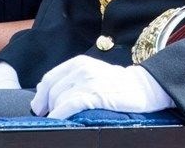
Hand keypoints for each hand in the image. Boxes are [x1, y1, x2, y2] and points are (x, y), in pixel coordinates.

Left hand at [31, 56, 173, 118]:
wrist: (144, 87)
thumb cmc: (117, 83)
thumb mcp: (91, 73)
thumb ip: (70, 79)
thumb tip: (43, 90)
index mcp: (78, 63)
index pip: (49, 78)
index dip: (41, 95)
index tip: (39, 109)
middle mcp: (81, 68)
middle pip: (51, 90)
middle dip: (46, 107)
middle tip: (48, 119)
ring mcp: (89, 81)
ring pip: (59, 98)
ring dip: (54, 112)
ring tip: (56, 121)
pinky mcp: (96, 94)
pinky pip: (70, 105)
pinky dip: (60, 114)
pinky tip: (58, 121)